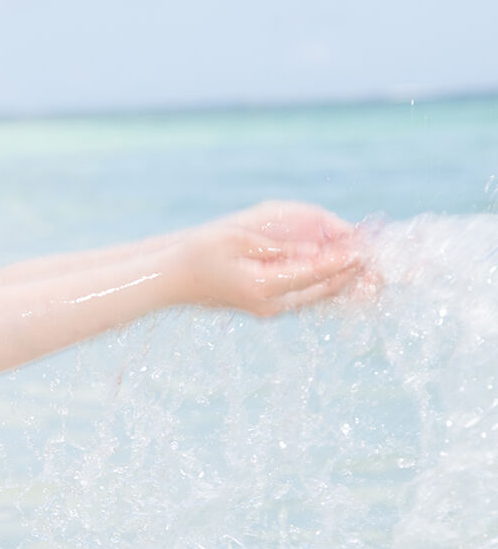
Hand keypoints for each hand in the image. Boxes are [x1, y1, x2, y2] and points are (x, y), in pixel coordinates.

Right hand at [175, 200, 367, 317]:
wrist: (173, 279)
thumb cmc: (200, 253)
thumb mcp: (238, 239)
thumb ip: (278, 247)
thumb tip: (314, 251)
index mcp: (264, 286)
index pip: (314, 273)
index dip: (341, 260)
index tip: (363, 249)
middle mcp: (271, 304)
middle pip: (322, 290)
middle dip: (350, 274)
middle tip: (376, 260)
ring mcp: (269, 309)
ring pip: (316, 296)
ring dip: (341, 281)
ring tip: (368, 268)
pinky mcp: (266, 306)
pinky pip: (304, 296)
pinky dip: (324, 284)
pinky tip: (340, 275)